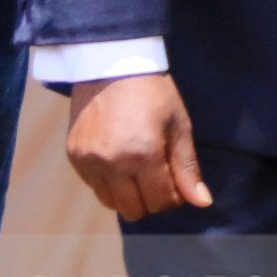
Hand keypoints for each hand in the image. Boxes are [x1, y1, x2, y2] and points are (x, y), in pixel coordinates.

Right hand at [67, 73, 210, 220]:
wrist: (111, 66)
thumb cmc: (154, 94)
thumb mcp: (179, 126)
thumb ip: (187, 168)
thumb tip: (202, 203)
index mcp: (142, 155)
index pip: (160, 201)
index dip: (175, 198)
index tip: (179, 182)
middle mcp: (110, 164)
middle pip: (134, 210)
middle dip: (153, 200)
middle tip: (161, 177)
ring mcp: (87, 162)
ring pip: (111, 203)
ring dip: (130, 195)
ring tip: (141, 170)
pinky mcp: (73, 157)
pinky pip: (94, 187)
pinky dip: (111, 183)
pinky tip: (121, 161)